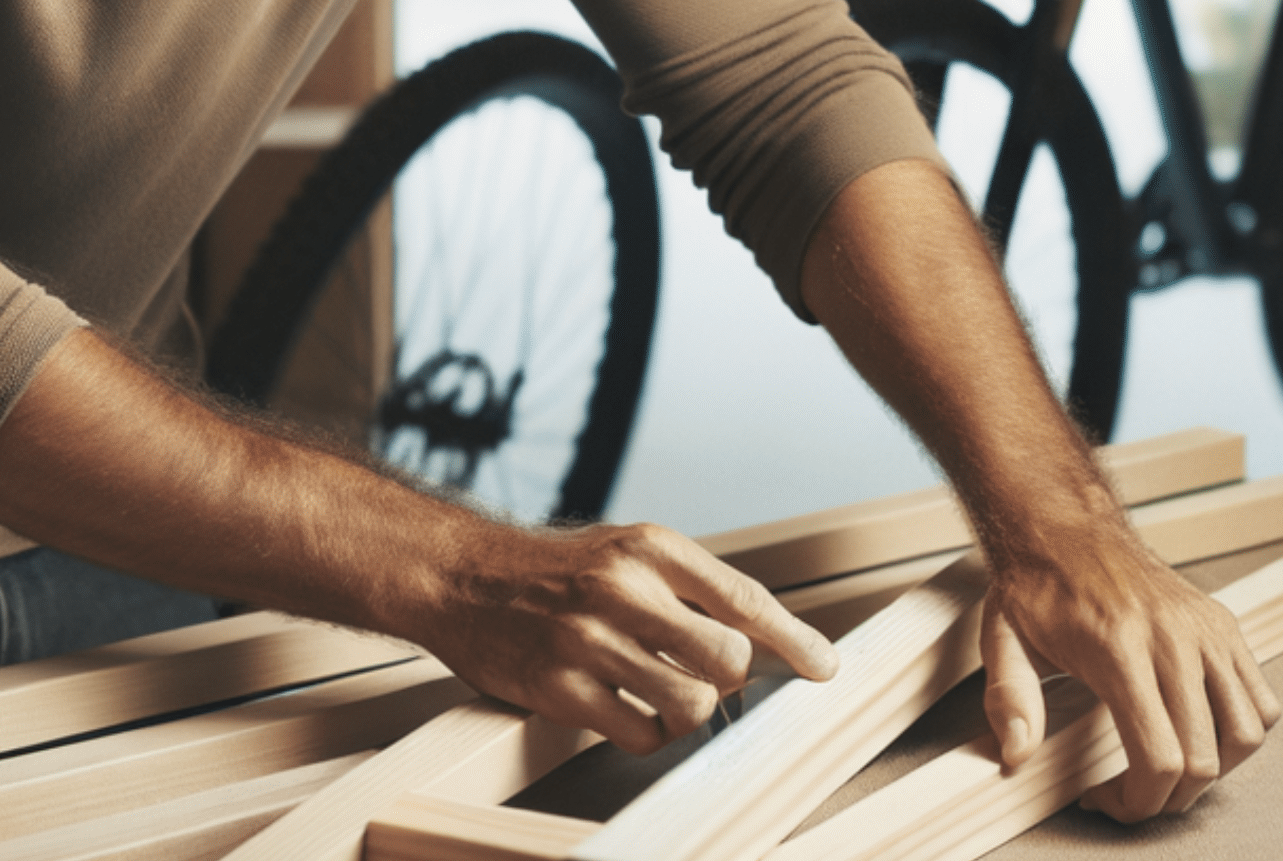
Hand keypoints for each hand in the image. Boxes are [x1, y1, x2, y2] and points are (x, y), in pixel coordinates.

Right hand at [413, 519, 840, 754]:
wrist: (460, 577)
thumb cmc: (551, 570)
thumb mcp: (624, 552)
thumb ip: (688, 588)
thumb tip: (760, 641)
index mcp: (648, 548)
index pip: (743, 598)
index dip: (794, 640)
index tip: (822, 667)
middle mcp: (621, 588)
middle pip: (728, 659)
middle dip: (730, 680)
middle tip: (707, 676)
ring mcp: (588, 640)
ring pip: (690, 705)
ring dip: (688, 711)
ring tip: (662, 695)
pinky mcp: (560, 688)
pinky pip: (640, 735)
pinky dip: (646, 733)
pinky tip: (626, 710)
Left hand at [981, 528, 1280, 819]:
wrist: (1065, 526)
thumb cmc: (1037, 584)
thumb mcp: (1003, 641)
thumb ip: (1010, 702)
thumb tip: (1016, 755)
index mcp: (1118, 648)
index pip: (1159, 756)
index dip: (1141, 801)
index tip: (1112, 802)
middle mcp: (1172, 639)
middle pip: (1205, 757)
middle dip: (1170, 797)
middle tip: (1136, 795)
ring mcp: (1206, 631)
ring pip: (1245, 735)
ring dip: (1214, 770)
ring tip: (1171, 770)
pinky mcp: (1225, 626)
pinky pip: (1262, 700)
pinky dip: (1241, 732)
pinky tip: (1201, 733)